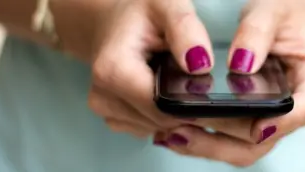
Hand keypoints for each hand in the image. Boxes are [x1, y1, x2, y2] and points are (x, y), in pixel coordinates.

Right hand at [52, 0, 225, 137]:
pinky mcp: (113, 117)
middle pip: (160, 121)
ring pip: (157, 128)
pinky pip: (149, 128)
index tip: (202, 86)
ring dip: (173, 111)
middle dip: (182, 106)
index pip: (161, 108)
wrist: (116, 23)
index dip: (188, 103)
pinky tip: (162, 92)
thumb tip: (200, 66)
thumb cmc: (141, 15)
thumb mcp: (168, 7)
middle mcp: (103, 95)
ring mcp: (105, 110)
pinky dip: (162, 115)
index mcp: (114, 70)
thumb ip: (186, 31)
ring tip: (172, 80)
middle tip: (188, 77)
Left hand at [154, 0, 304, 166]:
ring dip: (208, 146)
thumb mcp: (273, 12)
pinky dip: (205, 139)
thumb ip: (257, 33)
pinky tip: (177, 130)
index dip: (279, 123)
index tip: (254, 126)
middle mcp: (296, 108)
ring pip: (244, 147)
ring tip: (171, 134)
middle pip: (264, 139)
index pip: (303, 111)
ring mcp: (274, 119)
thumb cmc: (285, 15)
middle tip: (182, 130)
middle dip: (223, 141)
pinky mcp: (254, 120)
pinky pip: (232, 140)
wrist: (285, 21)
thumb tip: (240, 64)